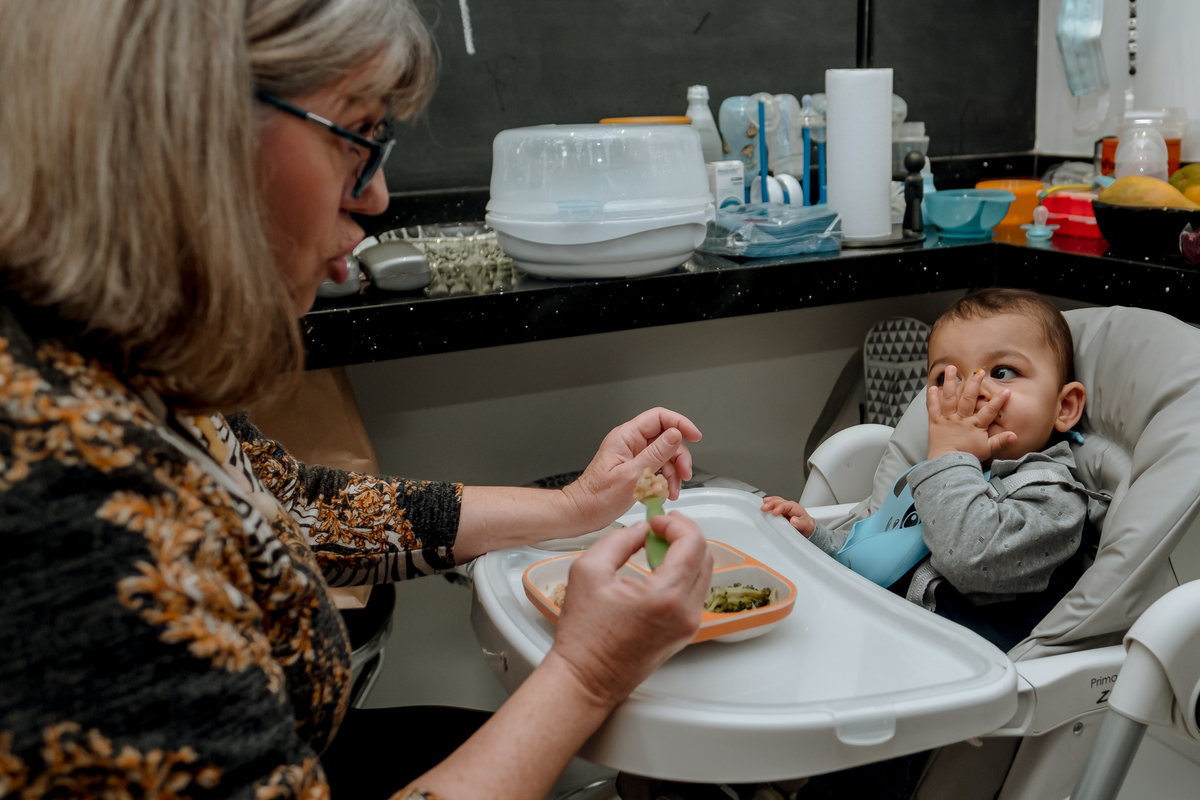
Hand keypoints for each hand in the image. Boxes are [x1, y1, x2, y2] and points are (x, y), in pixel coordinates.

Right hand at [550, 511, 711, 707]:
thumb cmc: (584, 635)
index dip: (676, 524)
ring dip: (684, 554)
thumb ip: (619, 540)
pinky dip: (682, 574)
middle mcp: (686, 613)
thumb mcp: (589, 571)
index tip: (656, 520)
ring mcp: (688, 626)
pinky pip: (694, 593)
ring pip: (703, 575)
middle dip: (684, 535)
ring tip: (655, 546)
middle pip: (705, 557)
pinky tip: (657, 568)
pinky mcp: (684, 634)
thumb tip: (640, 530)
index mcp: (666, 596)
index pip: (693, 544)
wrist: (586, 679)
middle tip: (660, 526)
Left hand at [563, 408, 701, 530]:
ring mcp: (633, 455)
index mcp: (626, 437)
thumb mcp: (633, 475)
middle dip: (679, 456)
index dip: (680, 424)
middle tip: (684, 474)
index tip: (695, 436)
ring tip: (672, 490)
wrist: (583, 513)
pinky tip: (664, 492)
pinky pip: (658, 468)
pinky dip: (665, 480)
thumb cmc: (598, 497)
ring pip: (665, 455)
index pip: (659, 417)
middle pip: (666, 438)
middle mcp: (630, 442)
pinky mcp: (635, 468)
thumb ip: (656, 454)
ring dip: (674, 472)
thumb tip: (675, 434)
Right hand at [760, 496, 815, 536]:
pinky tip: (763, 505)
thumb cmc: (806, 526)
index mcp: (795, 508)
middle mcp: (789, 506)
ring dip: (769, 503)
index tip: (774, 512)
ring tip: (763, 505)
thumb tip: (794, 520)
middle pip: (779, 501)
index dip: (780, 507)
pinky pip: (773, 505)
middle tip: (764, 508)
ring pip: (775, 501)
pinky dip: (768, 504)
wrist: (806, 529)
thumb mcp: (807, 526)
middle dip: (771, 504)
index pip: (787, 505)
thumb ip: (801, 523)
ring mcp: (783, 508)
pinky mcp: (779, 511)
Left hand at [926, 365, 1017, 461]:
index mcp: (975, 425)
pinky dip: (932, 397)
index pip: (989, 411)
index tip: (1006, 391)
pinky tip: (932, 386)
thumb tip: (1015, 435)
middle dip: (974, 384)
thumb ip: (1000, 440)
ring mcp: (947, 419)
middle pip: (968, 399)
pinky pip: (933, 407)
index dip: (998, 401)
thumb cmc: (967, 457)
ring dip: (950, 382)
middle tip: (979, 372)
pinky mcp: (935, 422)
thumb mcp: (987, 449)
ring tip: (951, 369)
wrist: (947, 464)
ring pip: (949, 398)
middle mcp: (961, 419)